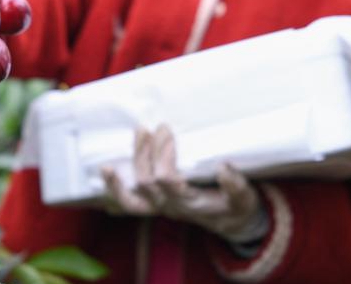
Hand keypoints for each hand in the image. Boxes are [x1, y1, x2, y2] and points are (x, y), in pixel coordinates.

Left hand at [100, 124, 269, 243]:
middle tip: (159, 127)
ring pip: (135, 189)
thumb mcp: (244, 197)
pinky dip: (115, 188)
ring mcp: (160, 207)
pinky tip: (106, 170)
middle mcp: (170, 207)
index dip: (162, 156)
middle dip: (148, 151)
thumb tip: (223, 167)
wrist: (233, 224)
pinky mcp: (155, 204)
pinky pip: (128, 203)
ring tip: (139, 133)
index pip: (166, 180)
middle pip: (147, 181)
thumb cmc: (238, 207)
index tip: (168, 132)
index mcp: (190, 204)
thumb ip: (236, 185)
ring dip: (135, 159)